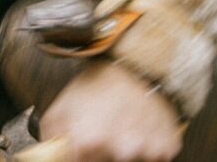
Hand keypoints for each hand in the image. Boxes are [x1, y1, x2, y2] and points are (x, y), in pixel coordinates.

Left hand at [40, 61, 182, 161]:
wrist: (135, 63)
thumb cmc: (97, 84)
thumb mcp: (60, 107)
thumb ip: (51, 137)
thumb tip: (52, 155)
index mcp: (89, 143)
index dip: (81, 156)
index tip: (84, 146)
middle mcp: (119, 151)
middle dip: (104, 153)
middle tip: (106, 131)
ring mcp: (145, 150)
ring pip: (132, 161)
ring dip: (127, 149)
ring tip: (123, 126)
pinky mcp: (166, 147)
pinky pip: (155, 156)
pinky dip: (149, 146)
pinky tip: (141, 127)